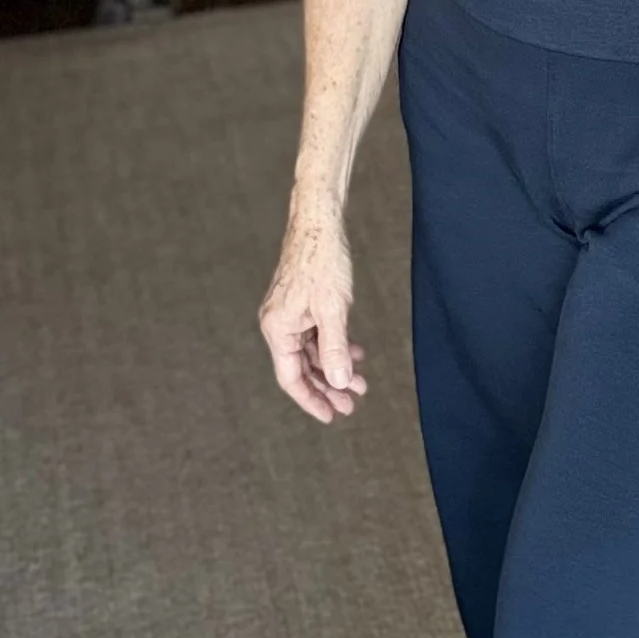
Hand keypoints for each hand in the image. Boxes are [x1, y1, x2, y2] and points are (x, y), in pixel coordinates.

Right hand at [258, 210, 368, 423]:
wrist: (319, 221)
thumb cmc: (322, 261)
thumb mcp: (333, 309)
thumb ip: (335, 348)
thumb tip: (339, 382)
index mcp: (277, 329)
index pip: (291, 378)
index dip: (312, 399)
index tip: (332, 416)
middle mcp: (278, 324)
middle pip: (301, 368)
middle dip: (328, 386)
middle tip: (353, 404)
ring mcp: (289, 314)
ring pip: (311, 352)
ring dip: (334, 367)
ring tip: (360, 382)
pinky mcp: (300, 303)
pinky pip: (315, 334)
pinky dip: (334, 345)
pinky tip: (355, 351)